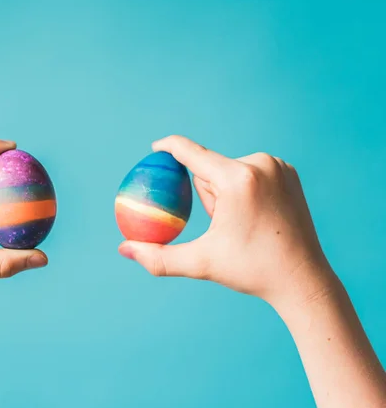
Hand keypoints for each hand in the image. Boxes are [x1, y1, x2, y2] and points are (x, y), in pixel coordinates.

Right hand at [118, 135, 335, 304]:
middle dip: (206, 194)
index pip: (192, 153)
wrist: (302, 279)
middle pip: (211, 169)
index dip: (169, 147)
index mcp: (237, 180)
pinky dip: (243, 189)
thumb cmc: (251, 271)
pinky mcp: (289, 172)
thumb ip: (158, 257)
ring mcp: (278, 166)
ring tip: (243, 224)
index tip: (155, 147)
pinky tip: (257, 216)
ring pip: (229, 171)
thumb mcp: (201, 264)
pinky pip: (250, 173)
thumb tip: (123, 250)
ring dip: (224, 192)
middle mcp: (260, 164)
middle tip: (223, 226)